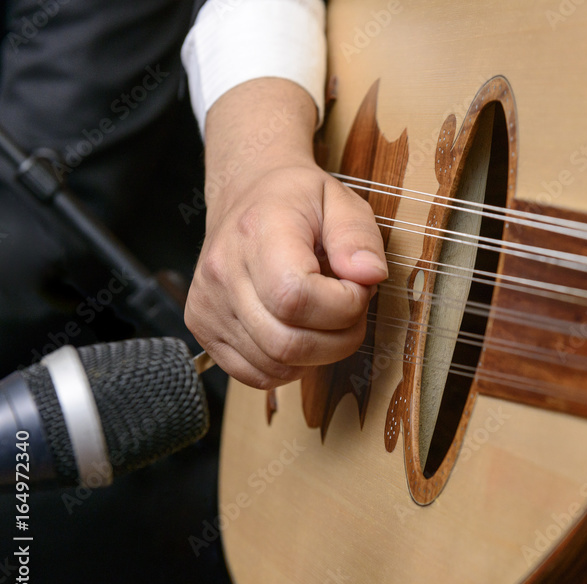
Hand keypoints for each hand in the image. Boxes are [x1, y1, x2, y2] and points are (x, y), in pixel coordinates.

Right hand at [184, 78, 386, 388]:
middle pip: (287, 344)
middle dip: (338, 339)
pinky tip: (298, 331)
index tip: (356, 288)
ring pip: (275, 366)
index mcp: (256, 232)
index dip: (342, 306)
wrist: (245, 192)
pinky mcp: (202, 327)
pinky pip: (255, 374)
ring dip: (317, 353)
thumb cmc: (295, 199)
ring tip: (323, 315)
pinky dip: (288, 365)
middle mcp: (222, 272)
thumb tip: (369, 276)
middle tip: (349, 308)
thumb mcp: (340, 200)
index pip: (296, 298)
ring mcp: (208, 303)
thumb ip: (358, 237)